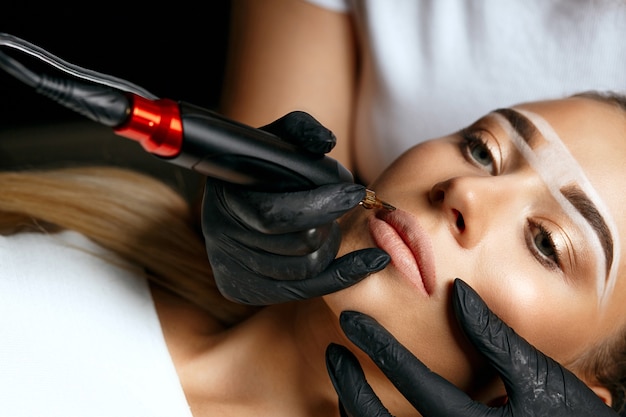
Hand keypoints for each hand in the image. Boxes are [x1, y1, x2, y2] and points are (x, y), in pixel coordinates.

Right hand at [201, 111, 389, 304]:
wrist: (231, 201)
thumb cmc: (261, 167)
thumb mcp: (275, 139)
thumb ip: (301, 130)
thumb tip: (325, 142)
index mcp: (225, 200)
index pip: (275, 216)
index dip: (321, 205)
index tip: (354, 191)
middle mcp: (222, 239)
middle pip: (298, 245)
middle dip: (329, 223)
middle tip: (340, 206)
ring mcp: (230, 269)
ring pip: (305, 270)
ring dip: (330, 246)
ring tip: (330, 226)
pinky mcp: (244, 291)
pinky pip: (304, 291)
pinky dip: (341, 276)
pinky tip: (369, 262)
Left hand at [325, 279, 617, 416]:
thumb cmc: (570, 415)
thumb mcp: (536, 374)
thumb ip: (493, 336)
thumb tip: (459, 293)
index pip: (410, 379)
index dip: (378, 345)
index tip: (351, 321)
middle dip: (349, 387)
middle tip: (335, 355)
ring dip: (355, 410)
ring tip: (342, 378)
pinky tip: (364, 407)